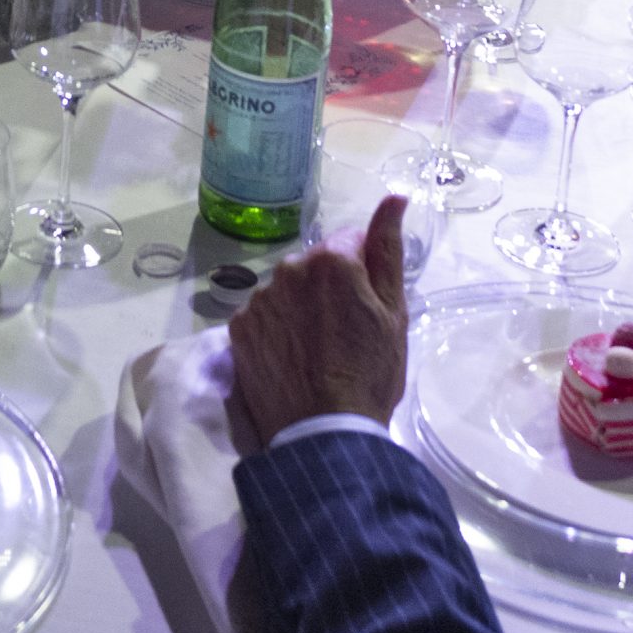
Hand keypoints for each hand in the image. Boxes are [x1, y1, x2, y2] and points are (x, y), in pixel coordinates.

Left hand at [227, 194, 410, 441]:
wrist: (323, 433)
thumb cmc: (369, 374)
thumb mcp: (393, 312)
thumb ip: (387, 249)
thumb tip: (394, 198)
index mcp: (331, 260)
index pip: (350, 244)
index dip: (363, 273)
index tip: (368, 306)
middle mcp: (287, 269)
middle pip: (315, 267)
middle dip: (330, 289)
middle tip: (346, 334)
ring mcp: (259, 299)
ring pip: (287, 291)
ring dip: (301, 308)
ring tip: (318, 351)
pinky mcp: (239, 328)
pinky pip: (264, 317)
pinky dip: (277, 330)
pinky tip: (293, 358)